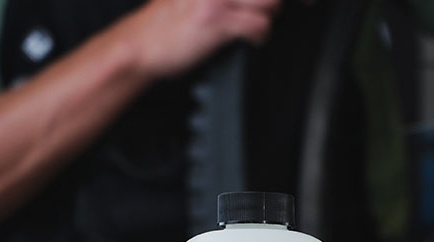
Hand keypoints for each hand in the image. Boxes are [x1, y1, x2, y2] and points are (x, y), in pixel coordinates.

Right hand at [122, 0, 282, 79]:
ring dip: (270, 16)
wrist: (139, 45)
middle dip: (274, 3)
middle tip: (271, 12)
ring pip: (269, 2)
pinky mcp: (217, 21)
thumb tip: (247, 3)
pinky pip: (259, 25)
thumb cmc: (163, 24)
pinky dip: (261, 35)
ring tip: (258, 24)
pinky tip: (252, 40)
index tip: (294, 3)